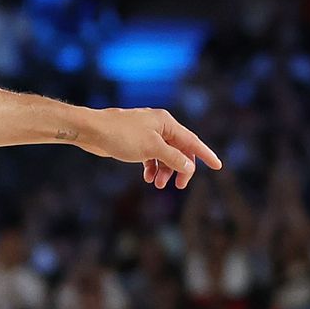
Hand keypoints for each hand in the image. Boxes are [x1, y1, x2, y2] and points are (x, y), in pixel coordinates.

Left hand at [78, 107, 220, 188]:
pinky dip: (152, 167)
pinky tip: (148, 177)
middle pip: (179, 150)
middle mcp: (159, 126)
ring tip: (157, 184)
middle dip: (180, 168)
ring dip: (164, 170)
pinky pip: (151, 156)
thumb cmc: (121, 135)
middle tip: (178, 185)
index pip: (192, 141)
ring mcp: (146, 134)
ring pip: (164, 155)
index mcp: (166, 123)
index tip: (218, 166)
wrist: (91, 131)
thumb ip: (173, 158)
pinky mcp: (135, 141)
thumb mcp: (152, 148)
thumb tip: (188, 166)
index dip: (206, 155)